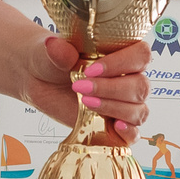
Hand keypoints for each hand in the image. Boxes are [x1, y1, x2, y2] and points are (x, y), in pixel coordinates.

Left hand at [23, 33, 151, 139]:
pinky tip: (114, 126)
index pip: (140, 55)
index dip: (121, 63)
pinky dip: (129, 132)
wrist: (38, 81)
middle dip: (111, 89)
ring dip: (114, 108)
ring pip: (139, 110)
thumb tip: (55, 45)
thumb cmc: (51, 60)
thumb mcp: (50, 52)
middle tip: (81, 87)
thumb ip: (57, 51)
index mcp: (122, 52)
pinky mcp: (114, 124)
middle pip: (141, 86)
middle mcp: (128, 77)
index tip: (91, 70)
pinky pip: (134, 133)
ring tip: (85, 102)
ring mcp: (123, 103)